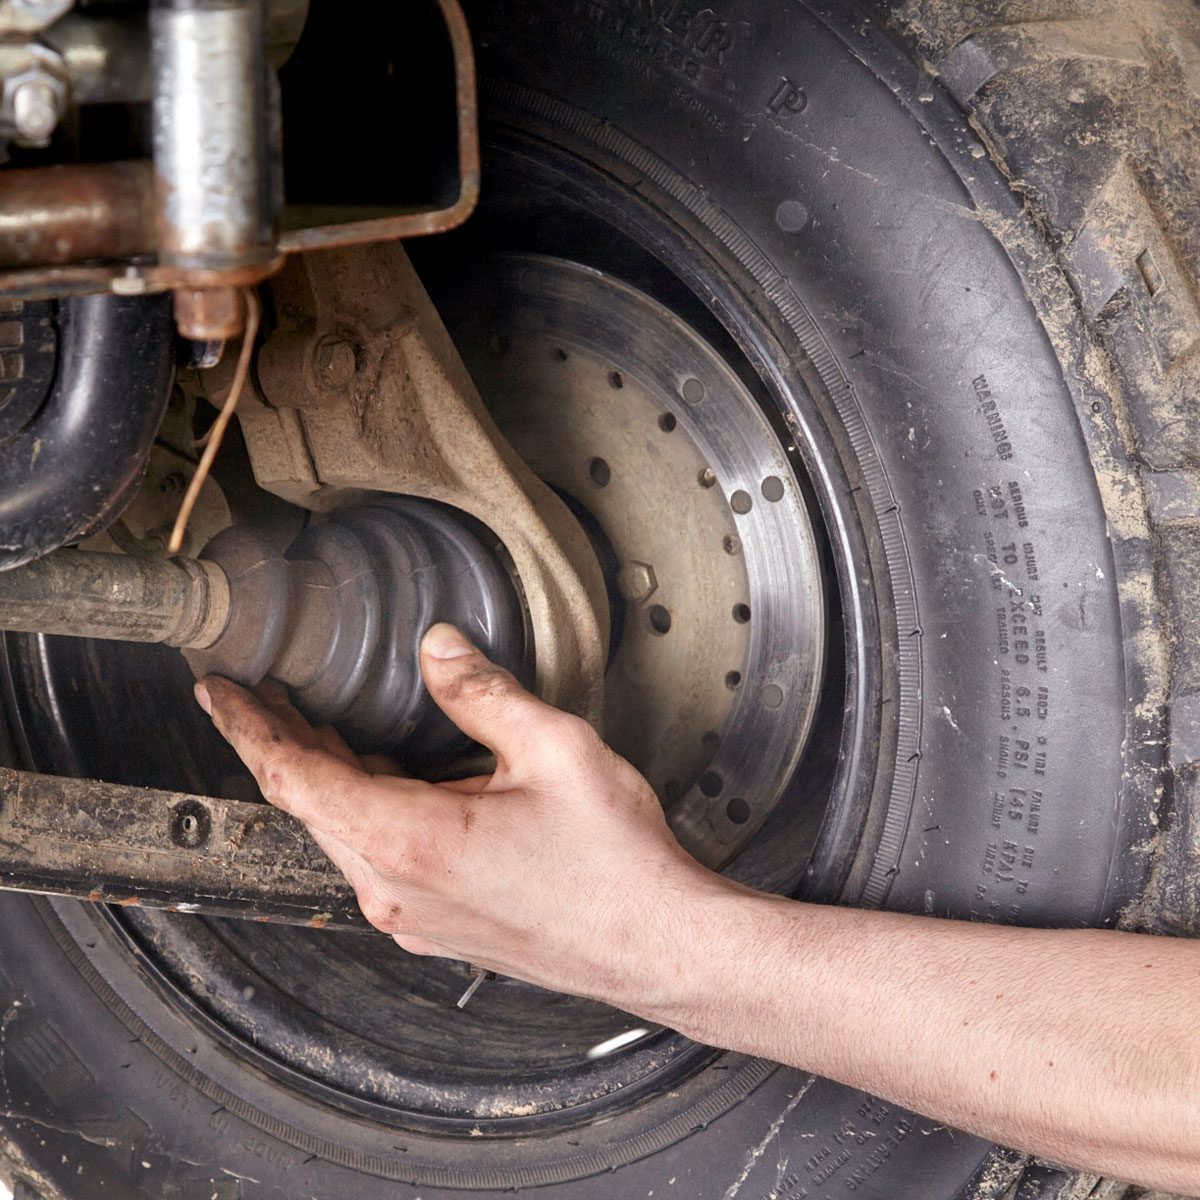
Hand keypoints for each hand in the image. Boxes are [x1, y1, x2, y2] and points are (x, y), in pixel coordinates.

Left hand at [193, 623, 728, 1017]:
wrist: (657, 945)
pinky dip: (359, 809)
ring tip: (312, 722)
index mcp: (412, 839)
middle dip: (279, 741)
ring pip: (340, 833)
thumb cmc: (615, 862)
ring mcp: (412, 915)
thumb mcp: (555, 750)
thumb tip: (436, 648)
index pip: (296, 775)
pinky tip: (380, 777)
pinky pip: (373, 859)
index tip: (217, 691)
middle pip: (309, 804)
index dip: (248, 726)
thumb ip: (483, 693)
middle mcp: (396, 887)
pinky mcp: (435, 926)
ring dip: (321, 774)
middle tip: (260, 690)